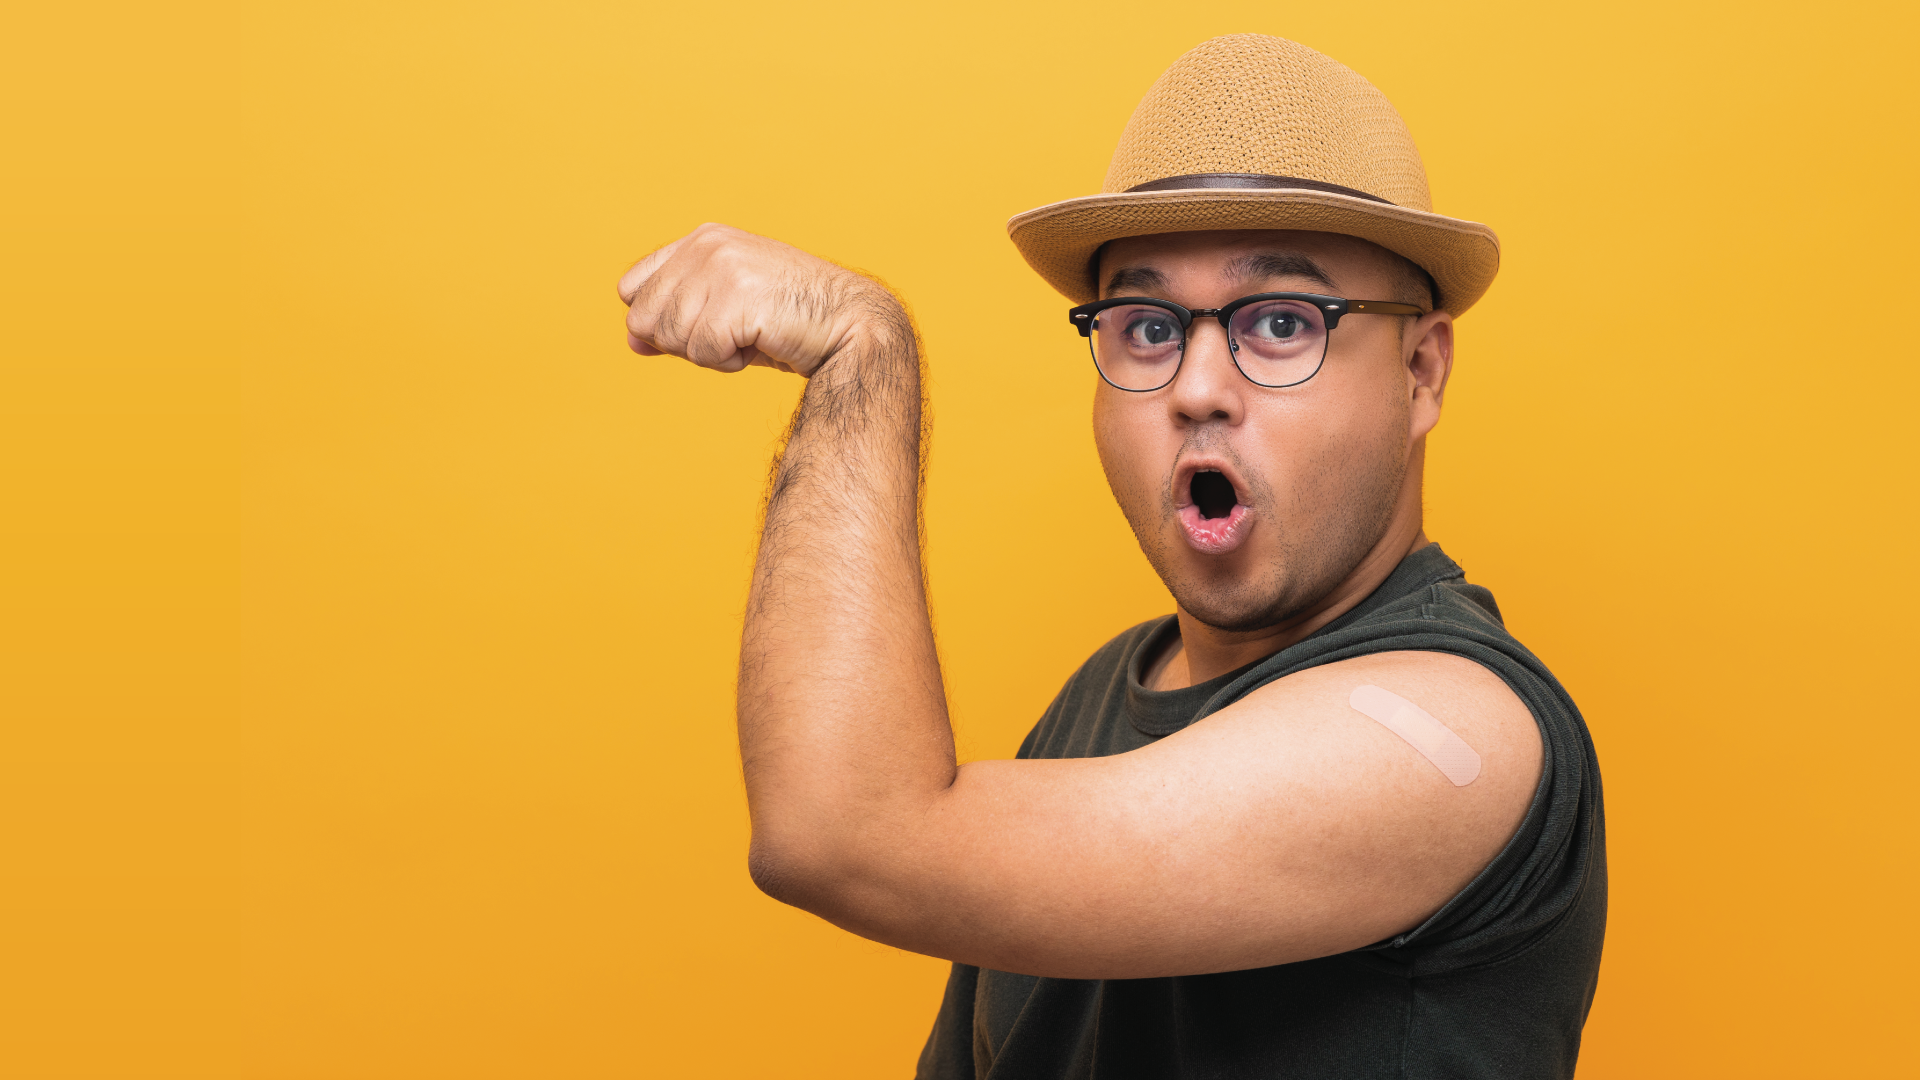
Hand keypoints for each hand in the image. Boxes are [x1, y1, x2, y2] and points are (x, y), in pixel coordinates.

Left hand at [616, 223, 905, 377]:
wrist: (848, 326)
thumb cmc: (789, 321)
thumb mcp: (723, 313)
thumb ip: (676, 319)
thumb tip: (631, 341)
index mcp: (701, 239)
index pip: (633, 288)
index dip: (657, 322)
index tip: (700, 328)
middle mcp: (707, 245)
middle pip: (644, 318)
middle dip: (682, 342)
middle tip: (730, 336)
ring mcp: (722, 267)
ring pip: (672, 337)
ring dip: (709, 355)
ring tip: (750, 337)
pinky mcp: (738, 296)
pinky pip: (703, 352)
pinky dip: (729, 363)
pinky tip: (759, 344)